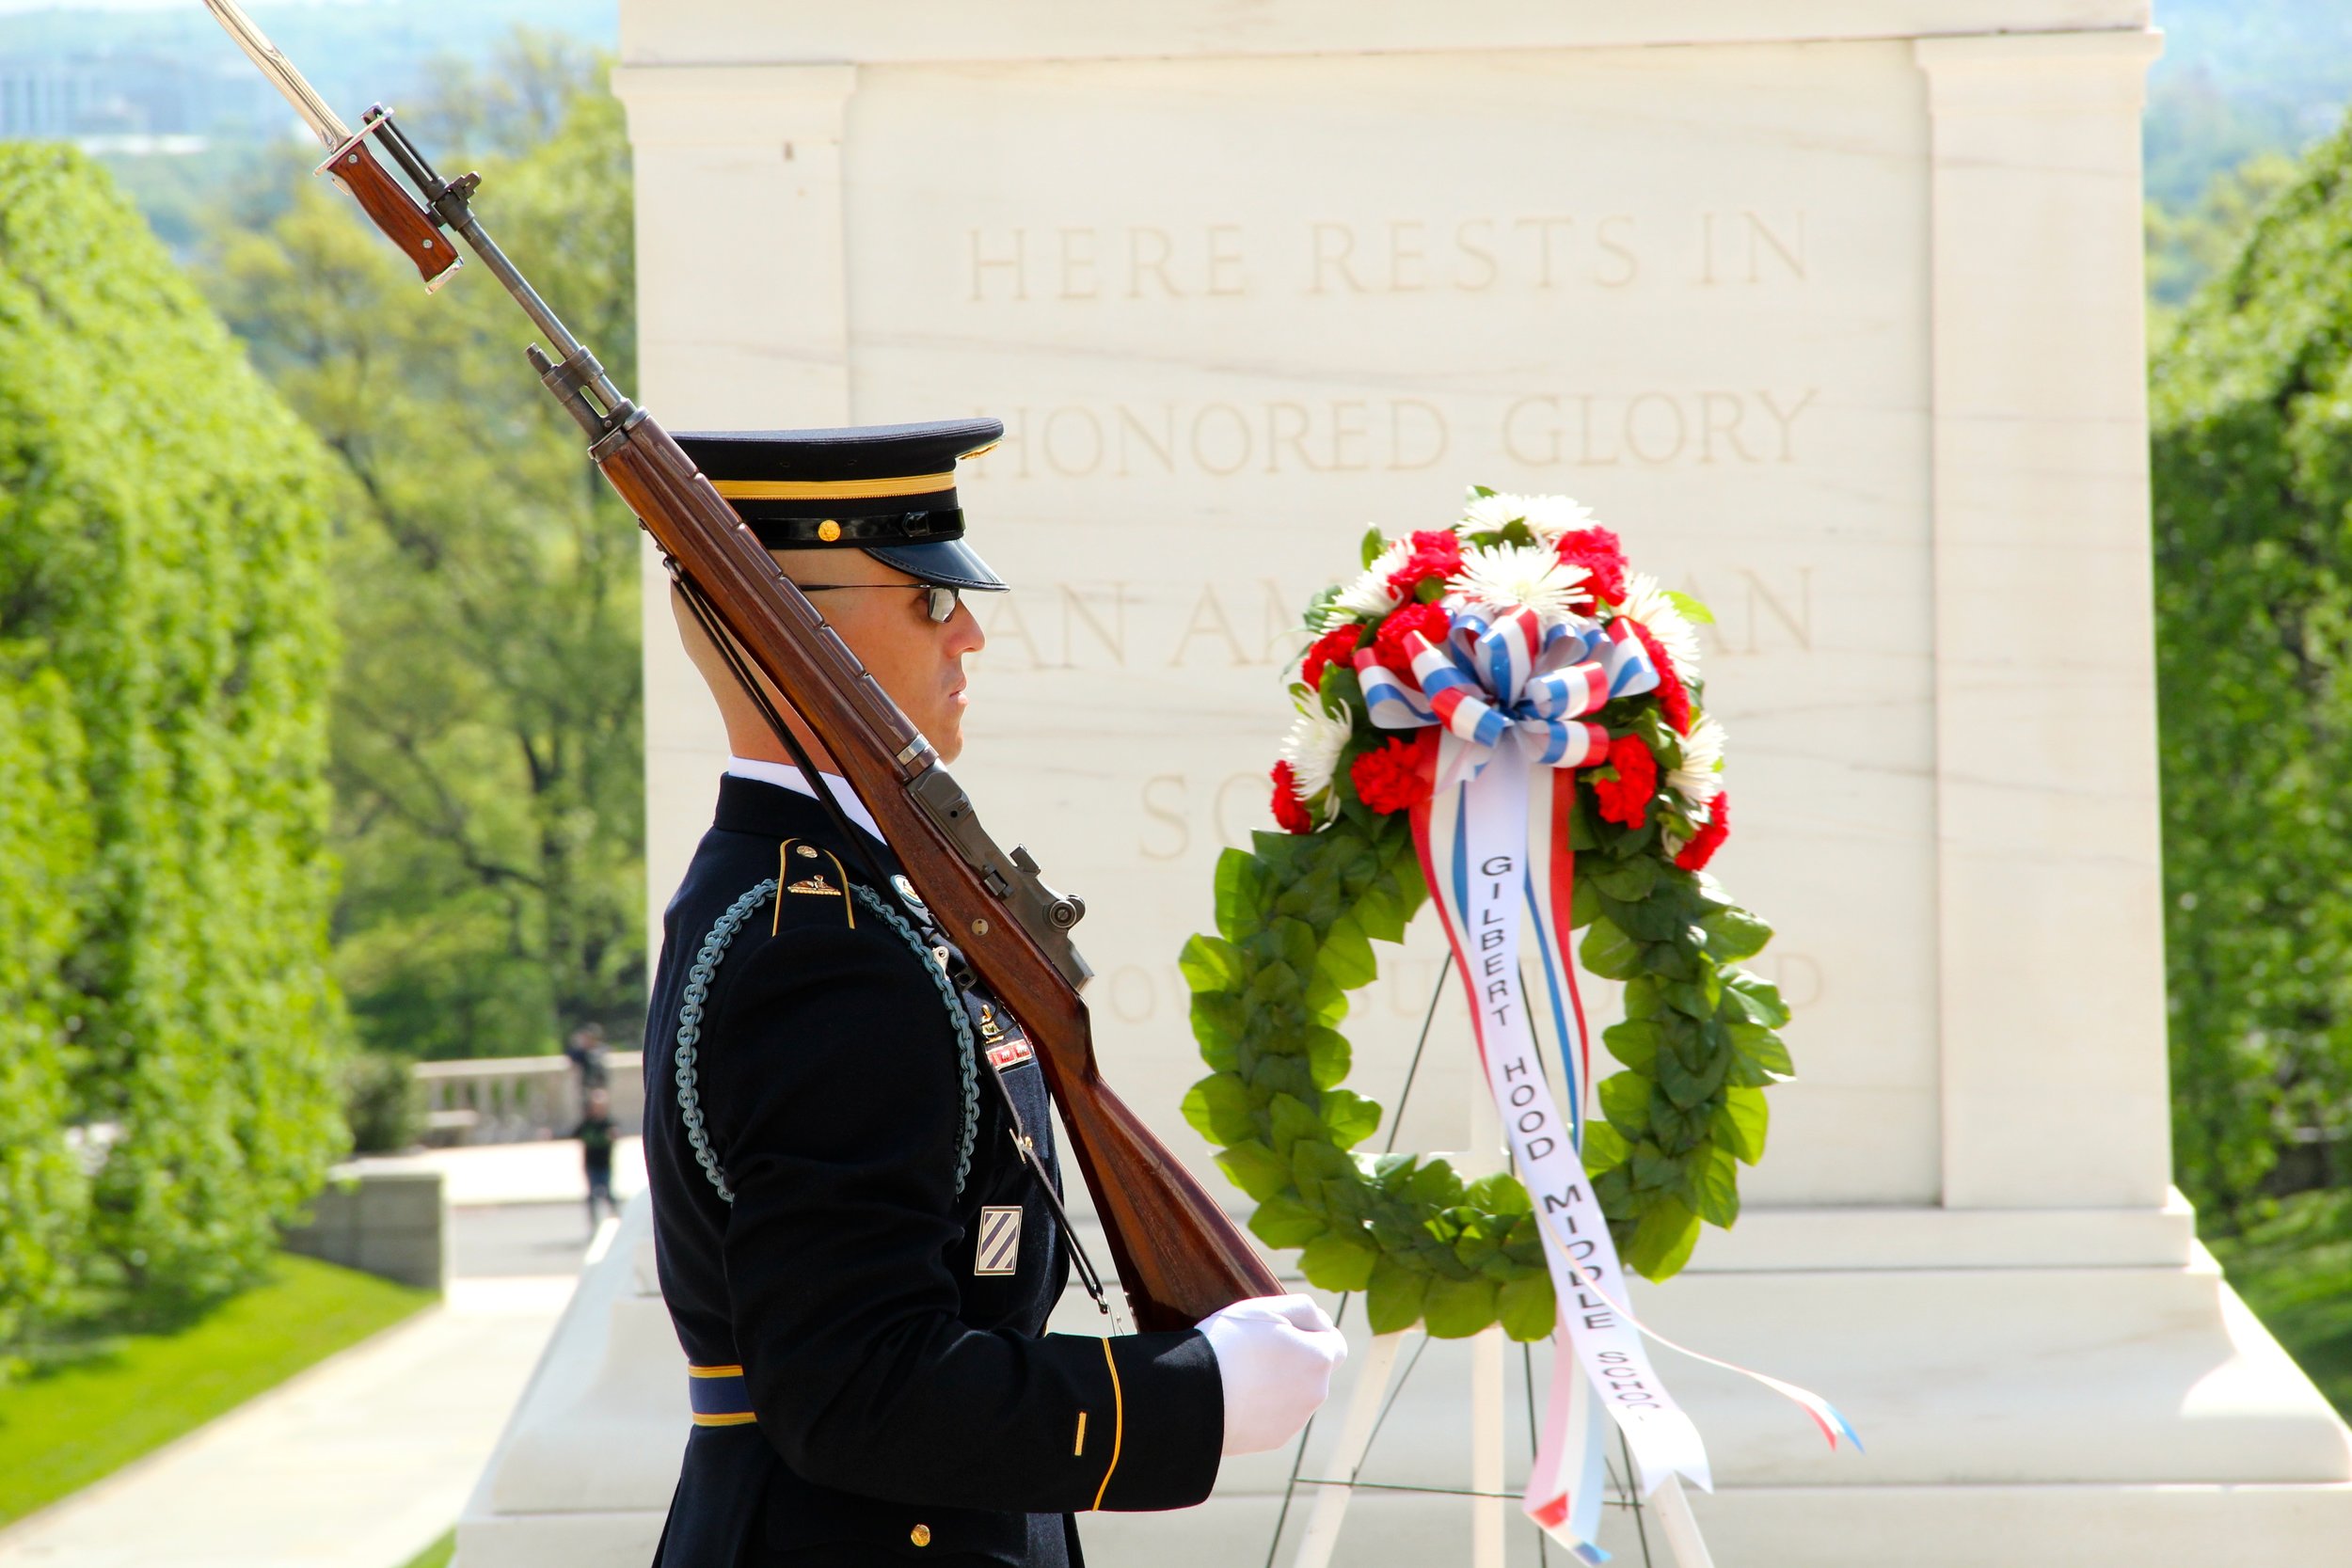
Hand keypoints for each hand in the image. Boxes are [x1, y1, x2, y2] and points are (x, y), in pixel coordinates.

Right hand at [1195, 1293, 1347, 1455]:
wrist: (1195, 1394)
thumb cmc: (1230, 1342)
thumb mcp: (1267, 1308)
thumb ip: (1305, 1309)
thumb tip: (1324, 1324)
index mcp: (1319, 1358)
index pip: (1336, 1345)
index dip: (1315, 1334)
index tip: (1289, 1331)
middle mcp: (1316, 1393)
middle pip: (1315, 1371)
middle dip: (1296, 1360)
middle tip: (1259, 1349)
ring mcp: (1296, 1420)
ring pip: (1296, 1395)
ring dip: (1281, 1384)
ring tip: (1243, 1374)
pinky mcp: (1275, 1439)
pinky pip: (1277, 1417)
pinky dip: (1265, 1407)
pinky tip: (1238, 1396)